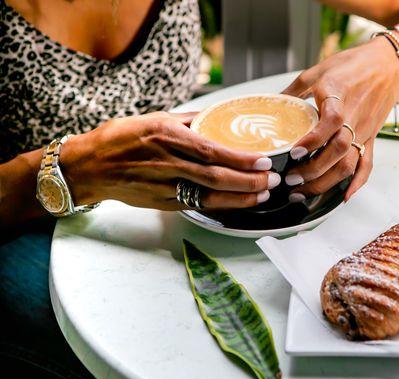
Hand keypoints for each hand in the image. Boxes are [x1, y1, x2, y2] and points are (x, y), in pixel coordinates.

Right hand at [60, 112, 280, 209]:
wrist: (88, 166)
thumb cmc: (120, 138)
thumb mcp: (154, 118)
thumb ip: (189, 121)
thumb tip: (219, 119)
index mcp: (167, 136)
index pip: (213, 151)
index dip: (242, 159)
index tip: (265, 160)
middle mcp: (168, 163)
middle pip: (217, 177)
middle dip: (250, 181)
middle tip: (274, 180)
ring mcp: (165, 187)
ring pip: (211, 196)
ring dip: (242, 198)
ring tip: (264, 193)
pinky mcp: (163, 203)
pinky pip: (199, 206)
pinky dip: (223, 206)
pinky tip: (240, 203)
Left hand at [282, 36, 398, 200]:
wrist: (388, 65)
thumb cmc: (353, 65)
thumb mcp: (318, 70)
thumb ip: (294, 89)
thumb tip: (271, 102)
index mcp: (339, 97)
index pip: (330, 123)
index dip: (313, 140)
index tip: (294, 152)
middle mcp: (354, 118)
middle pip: (339, 151)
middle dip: (314, 170)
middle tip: (291, 179)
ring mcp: (364, 131)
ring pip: (349, 164)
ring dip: (327, 182)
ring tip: (304, 191)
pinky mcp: (371, 139)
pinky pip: (367, 164)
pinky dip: (357, 183)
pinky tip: (343, 196)